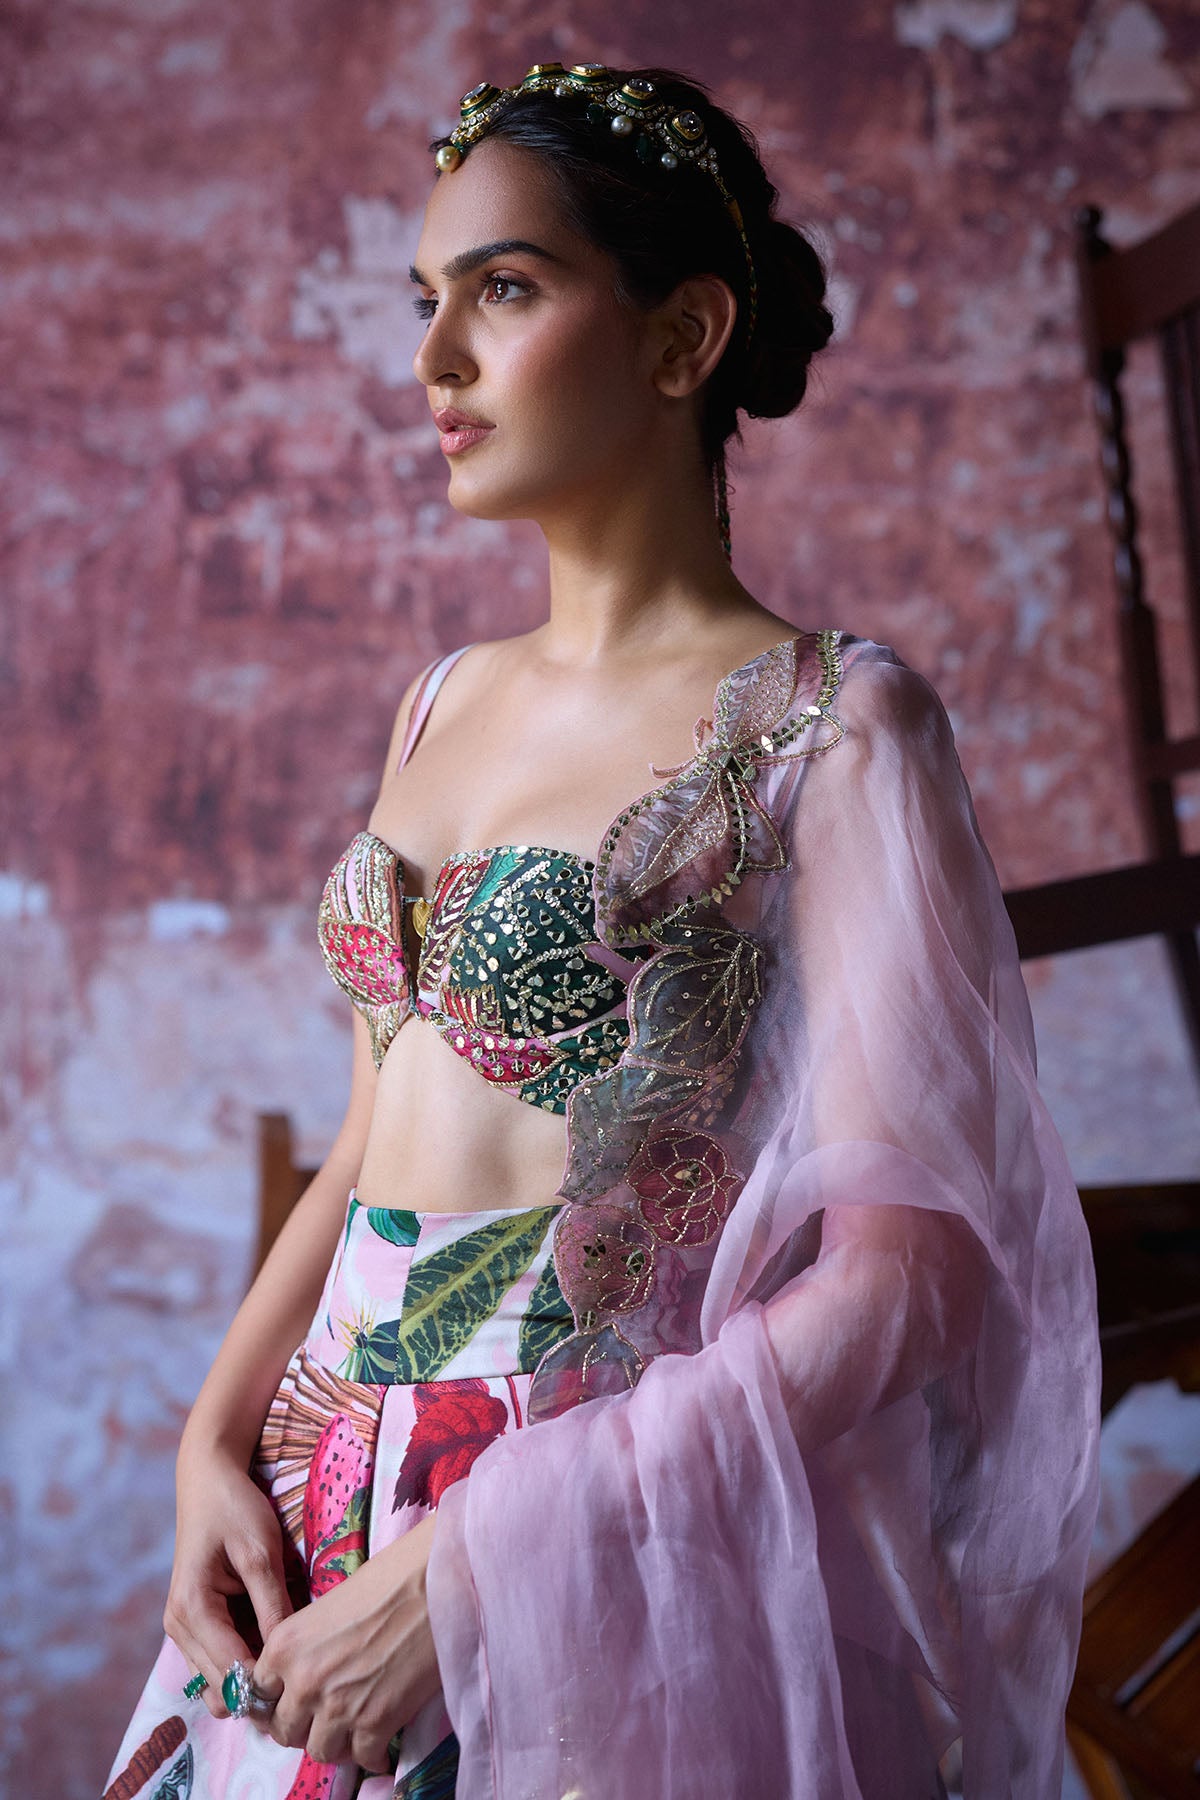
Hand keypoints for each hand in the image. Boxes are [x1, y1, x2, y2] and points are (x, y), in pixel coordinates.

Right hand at [164, 1441, 296, 1718]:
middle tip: (305, 1674)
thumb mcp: (260, 1551)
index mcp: (192, 1610)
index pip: (231, 1672)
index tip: (307, 1681)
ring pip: (219, 1681)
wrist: (208, 1479)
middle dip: (261, 1688)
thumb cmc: (234, 1508)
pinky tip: (276, 1641)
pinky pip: (219, 1660)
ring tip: (294, 1658)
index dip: (269, 1685)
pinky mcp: (194, 1623)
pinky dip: (246, 1659)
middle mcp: (179, 1628)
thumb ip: (272, 1604)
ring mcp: (183, 1629)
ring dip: (253, 1677)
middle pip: (222, 1687)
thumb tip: (289, 1655)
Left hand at [249, 1513, 441, 1773]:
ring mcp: (337, 1708)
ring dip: (336, 1742)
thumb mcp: (325, 1607)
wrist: (430, 1583)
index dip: (277, 1699)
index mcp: (284, 1646)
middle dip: (303, 1726)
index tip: (293, 1700)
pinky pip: (363, 1759)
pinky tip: (382, 1736)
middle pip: (285, 1731)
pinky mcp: (375, 1724)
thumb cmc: (384, 1580)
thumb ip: (305, 1648)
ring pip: (320, 1751)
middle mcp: (302, 1682)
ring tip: (354, 1727)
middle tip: (325, 1716)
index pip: (258, 1694)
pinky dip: (372, 1752)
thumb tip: (305, 1677)